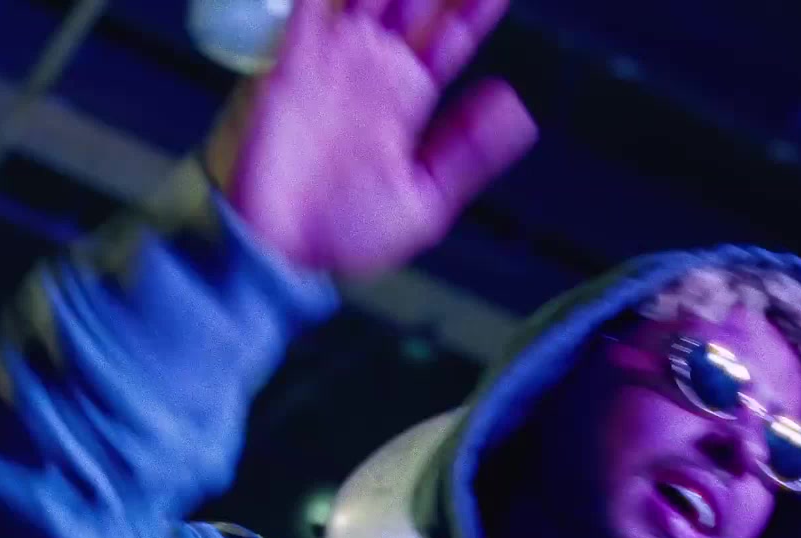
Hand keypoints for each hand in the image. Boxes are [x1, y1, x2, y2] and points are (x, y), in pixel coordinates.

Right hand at [229, 0, 536, 276]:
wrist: (283, 250)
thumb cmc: (349, 232)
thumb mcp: (426, 201)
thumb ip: (469, 152)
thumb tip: (517, 108)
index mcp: (410, 100)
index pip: (453, 37)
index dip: (476, 7)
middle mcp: (376, 72)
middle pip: (415, 2)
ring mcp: (335, 63)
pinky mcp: (294, 64)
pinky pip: (311, 6)